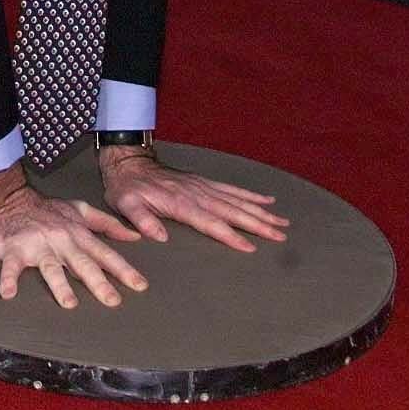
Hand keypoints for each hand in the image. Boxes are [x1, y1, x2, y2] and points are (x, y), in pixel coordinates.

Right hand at [0, 163, 146, 308]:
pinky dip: (8, 279)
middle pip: (82, 263)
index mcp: (77, 233)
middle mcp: (60, 240)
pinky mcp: (14, 249)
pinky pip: (11, 266)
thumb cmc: (45, 210)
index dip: (123, 269)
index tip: (139, 285)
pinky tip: (9, 293)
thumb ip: (107, 223)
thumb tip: (134, 236)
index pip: (104, 253)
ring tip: (69, 303)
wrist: (8, 200)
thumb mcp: (79, 210)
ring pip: (50, 266)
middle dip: (98, 282)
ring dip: (60, 284)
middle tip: (112, 300)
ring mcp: (37, 244)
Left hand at [98, 146, 289, 251]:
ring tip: (282, 222)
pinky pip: (231, 189)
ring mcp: (202, 186)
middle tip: (280, 236)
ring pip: (237, 200)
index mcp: (180, 203)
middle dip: (257, 224)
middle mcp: (196, 194)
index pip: (210, 222)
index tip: (250, 247)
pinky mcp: (204, 182)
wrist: (129, 162)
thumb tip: (159, 237)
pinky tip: (267, 200)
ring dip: (260, 212)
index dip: (230, 236)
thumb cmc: (126, 188)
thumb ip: (142, 220)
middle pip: (232, 211)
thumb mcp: (125, 204)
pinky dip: (250, 195)